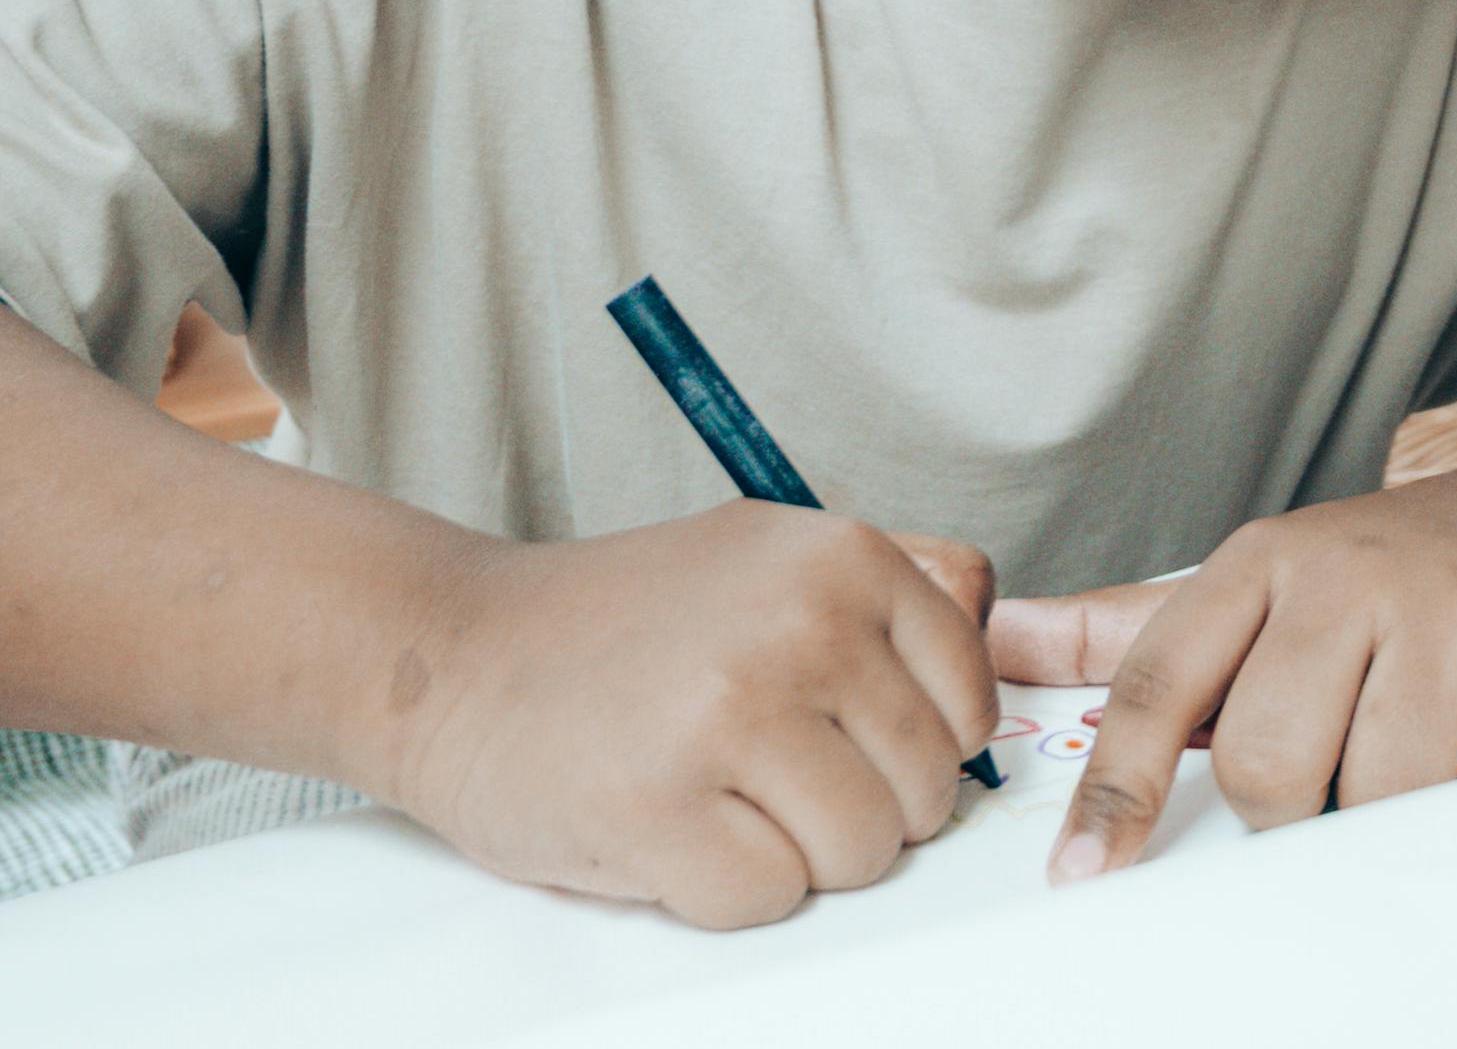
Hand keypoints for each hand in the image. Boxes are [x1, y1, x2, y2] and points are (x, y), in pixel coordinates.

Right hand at [371, 505, 998, 929]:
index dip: (918, 749)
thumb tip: (1003, 651)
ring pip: (858, 855)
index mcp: (842, 559)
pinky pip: (767, 899)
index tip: (850, 744)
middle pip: (923, 794)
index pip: (971, 703)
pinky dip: (723, 890)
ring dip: (795, 857)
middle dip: (857, 810)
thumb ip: (895, 589)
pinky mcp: (660, 806)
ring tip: (718, 798)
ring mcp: (730, 714)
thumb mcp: (770, 557)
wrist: (453, 652)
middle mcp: (800, 625)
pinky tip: (670, 829)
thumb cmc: (622, 626)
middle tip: (766, 777)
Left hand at [991, 462, 1456, 881]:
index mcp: (1263, 558)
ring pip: (1378, 788)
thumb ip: (1132, 629)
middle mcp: (1349, 570)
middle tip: (1329, 779)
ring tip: (1413, 756)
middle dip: (1289, 808)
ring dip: (1387, 811)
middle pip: (1269, 761)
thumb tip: (1000, 644)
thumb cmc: (1395, 567)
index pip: (1160, 683)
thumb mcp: (1263, 578)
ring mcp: (1449, 605)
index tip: (1084, 873)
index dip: (1116, 790)